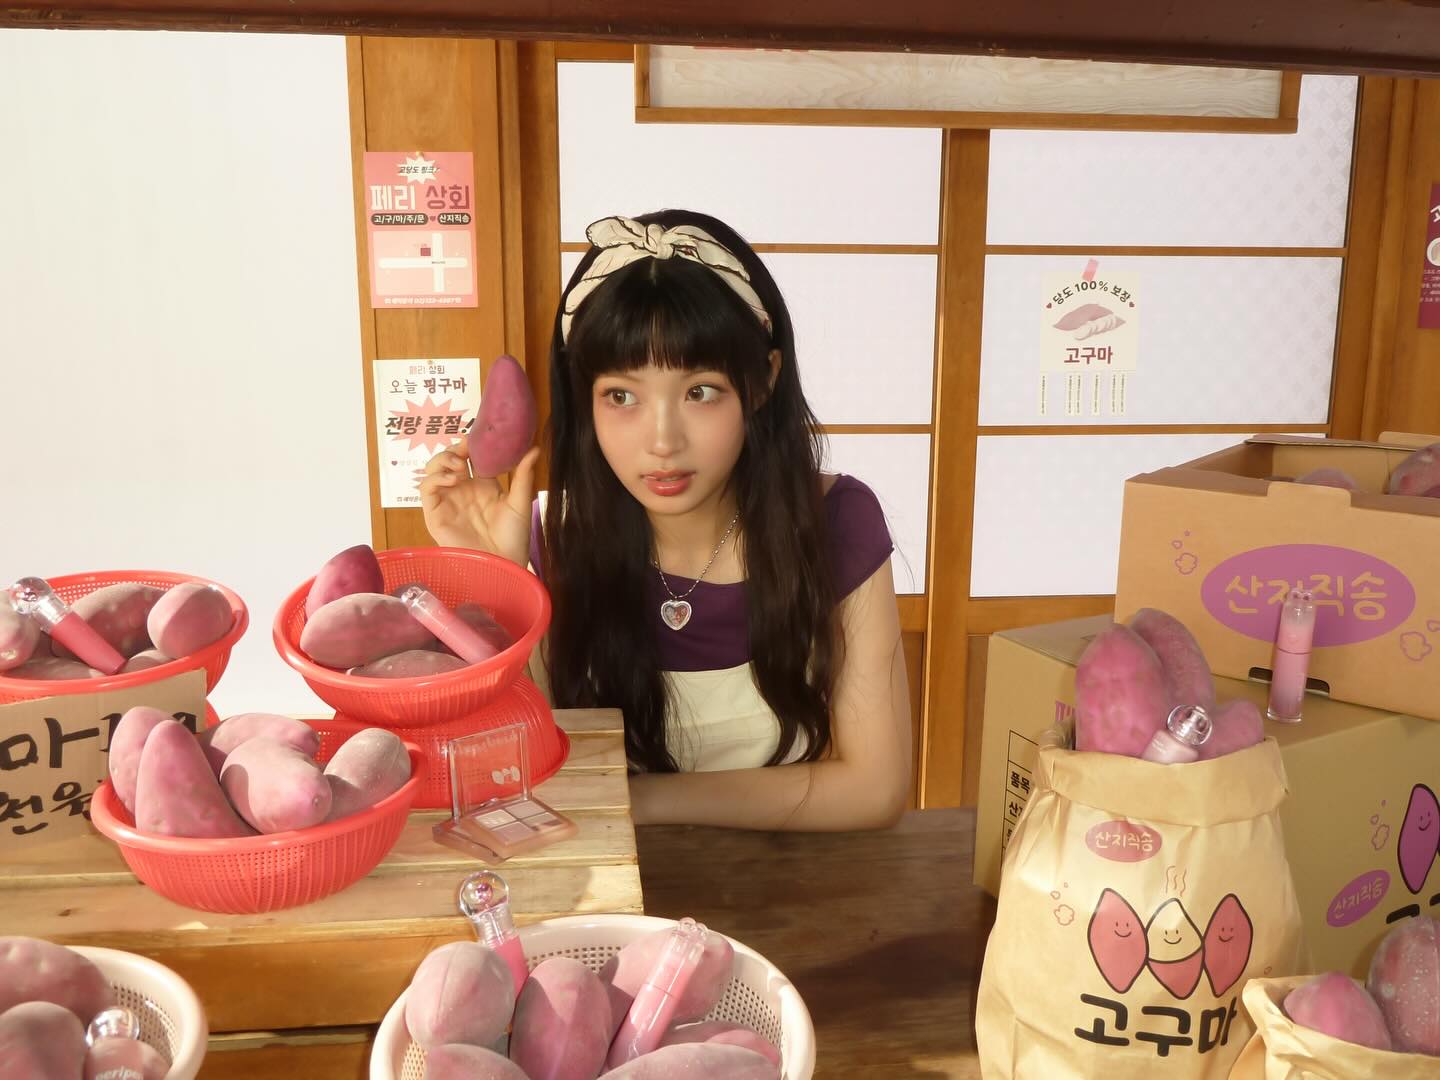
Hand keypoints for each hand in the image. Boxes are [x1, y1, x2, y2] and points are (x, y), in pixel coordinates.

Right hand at [418, 439, 539, 566]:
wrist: (503, 565)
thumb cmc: (513, 538)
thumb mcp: (520, 503)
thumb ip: (523, 475)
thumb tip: (534, 448)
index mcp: (483, 485)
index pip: (470, 457)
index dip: (470, 444)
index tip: (476, 436)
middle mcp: (463, 490)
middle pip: (449, 459)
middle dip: (454, 449)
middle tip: (465, 448)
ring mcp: (447, 501)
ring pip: (433, 470)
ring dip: (442, 460)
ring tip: (458, 465)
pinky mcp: (435, 514)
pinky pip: (426, 489)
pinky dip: (434, 478)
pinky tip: (451, 479)